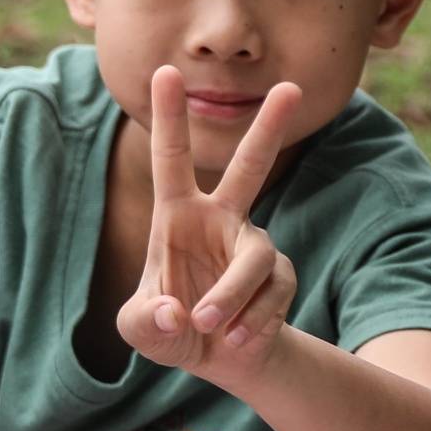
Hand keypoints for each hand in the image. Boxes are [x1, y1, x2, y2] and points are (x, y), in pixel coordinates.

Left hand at [114, 66, 301, 382]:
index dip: (168, 117)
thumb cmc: (169, 329)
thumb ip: (145, 322)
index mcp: (177, 215)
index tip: (164, 71)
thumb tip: (179, 312)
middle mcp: (221, 219)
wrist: (217, 358)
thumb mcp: (141, 330)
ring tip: (207, 326)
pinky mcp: (280, 277)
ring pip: (253, 260)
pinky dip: (250, 323)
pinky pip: (271, 295)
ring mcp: (254, 245)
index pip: (171, 158)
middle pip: (251, 167)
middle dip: (269, 129)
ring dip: (229, 297)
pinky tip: (236, 340)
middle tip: (290, 89)